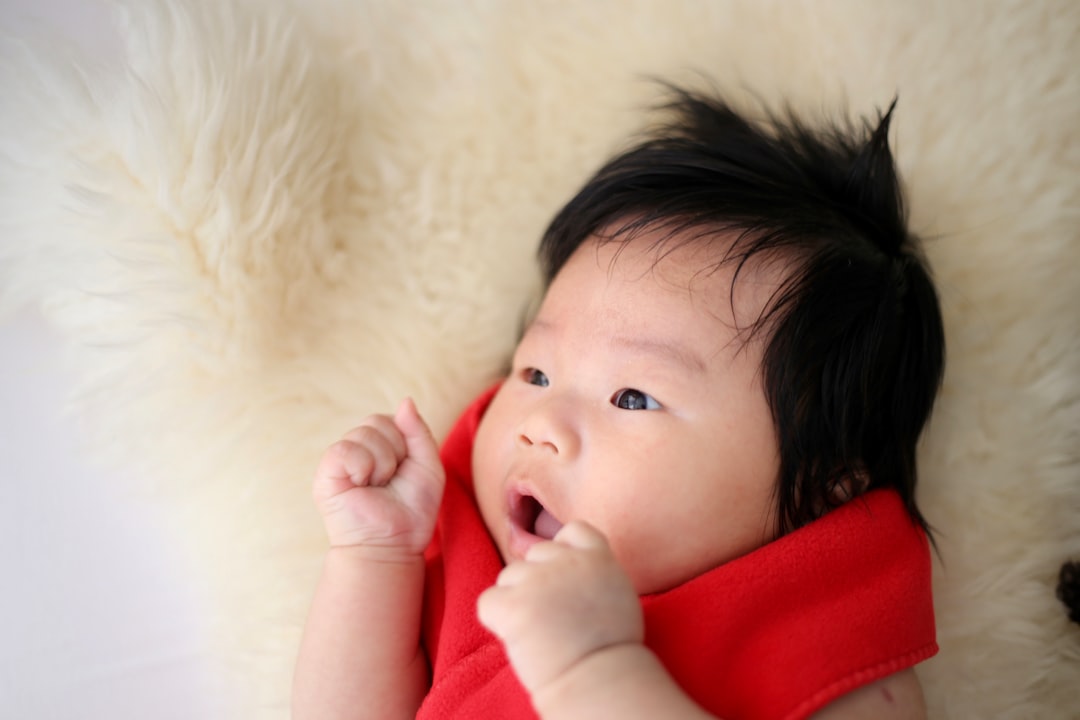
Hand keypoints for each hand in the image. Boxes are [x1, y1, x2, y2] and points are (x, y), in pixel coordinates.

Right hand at [312, 398, 443, 552]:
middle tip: (390, 480)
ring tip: (377, 486)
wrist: (394, 545)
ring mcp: (340, 460)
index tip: (405, 469)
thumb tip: (405, 400)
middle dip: (395, 452)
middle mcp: (358, 449)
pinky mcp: (326, 473)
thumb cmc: (412, 511)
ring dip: (382, 464)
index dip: (406, 442)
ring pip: (364, 433)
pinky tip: (362, 485)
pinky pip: (345, 449)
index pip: (393, 418)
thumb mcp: (428, 466)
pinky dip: (362, 466)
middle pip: (377, 420)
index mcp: (381, 446)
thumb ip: (418, 432)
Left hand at [477, 521, 643, 696]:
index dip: (564, 550)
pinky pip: (488, 603)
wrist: (598, 683)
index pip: (573, 531)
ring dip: (516, 600)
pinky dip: (495, 620)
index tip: (565, 578)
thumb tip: (567, 567)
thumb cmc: (609, 651)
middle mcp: (567, 561)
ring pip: (508, 577)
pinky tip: (518, 639)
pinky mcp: (512, 605)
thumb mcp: (618, 595)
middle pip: (535, 554)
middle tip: (552, 617)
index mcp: (598, 558)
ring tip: (539, 633)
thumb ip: (594, 572)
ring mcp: (538, 581)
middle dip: (536, 580)